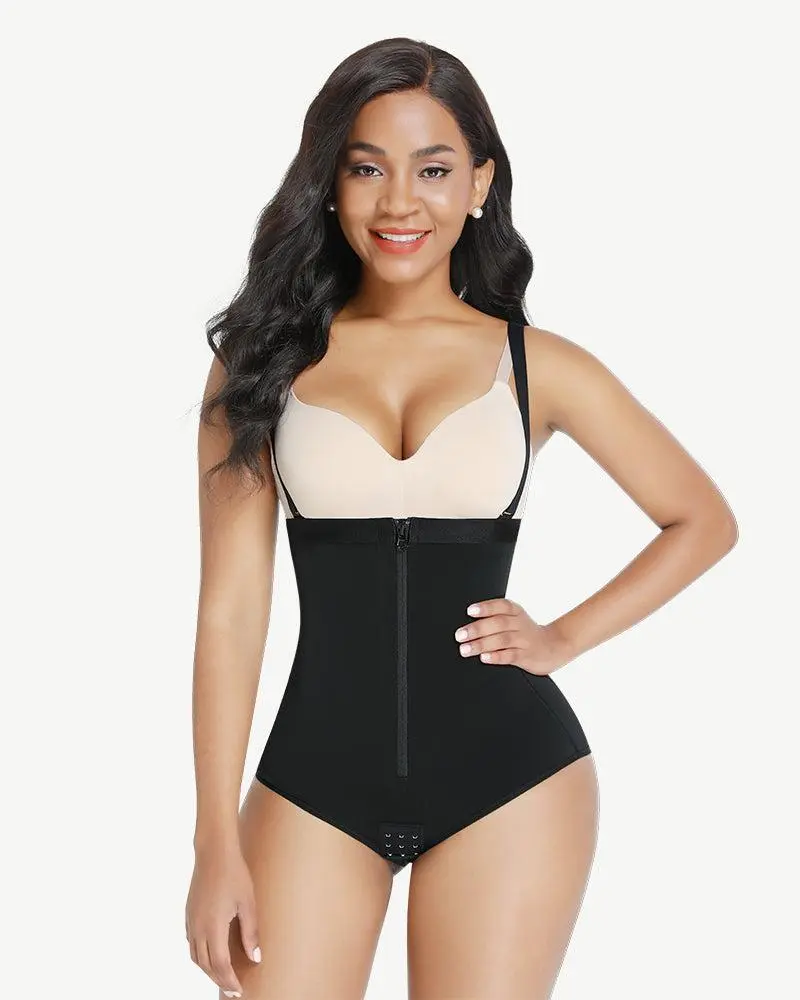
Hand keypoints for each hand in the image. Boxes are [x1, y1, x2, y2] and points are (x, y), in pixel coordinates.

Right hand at [185, 842, 261, 996]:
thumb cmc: (234, 874)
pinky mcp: (189, 914)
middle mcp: (198, 928)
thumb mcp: (248, 903)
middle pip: (205, 965)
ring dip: (208, 970)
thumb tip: (256, 957)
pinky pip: (191, 943)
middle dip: (219, 980)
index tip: (238, 991)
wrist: (214, 852)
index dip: (229, 981)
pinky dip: (200, 955)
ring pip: (195, 956)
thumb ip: (251, 933)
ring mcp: (191, 921)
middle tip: (232, 990)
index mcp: (213, 927)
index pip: (220, 965)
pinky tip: (211, 953)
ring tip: (223, 975)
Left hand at [454, 598, 573, 675]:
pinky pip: (511, 656)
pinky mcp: (527, 656)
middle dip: (477, 629)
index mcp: (516, 612)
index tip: (470, 611)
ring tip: (465, 649)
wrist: (554, 646)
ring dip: (481, 644)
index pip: (501, 606)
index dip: (486, 607)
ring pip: (502, 640)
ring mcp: (524, 640)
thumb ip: (495, 618)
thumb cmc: (526, 633)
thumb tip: (467, 622)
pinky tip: (484, 658)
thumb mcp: (515, 619)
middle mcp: (520, 624)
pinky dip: (496, 656)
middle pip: (498, 623)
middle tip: (460, 635)